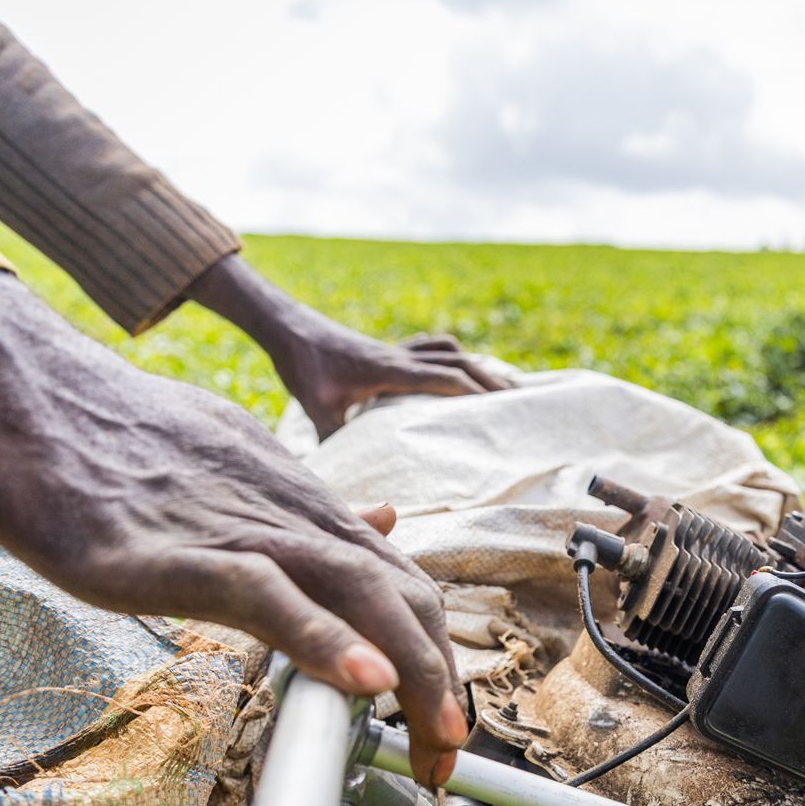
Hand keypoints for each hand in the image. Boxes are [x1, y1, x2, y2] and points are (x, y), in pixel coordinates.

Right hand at [0, 268, 468, 784]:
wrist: (22, 387)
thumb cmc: (119, 437)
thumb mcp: (239, 469)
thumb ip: (310, 509)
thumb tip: (379, 522)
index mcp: (305, 508)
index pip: (401, 585)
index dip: (436, 656)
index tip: (441, 723)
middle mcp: (293, 516)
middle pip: (404, 596)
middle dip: (440, 683)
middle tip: (448, 756)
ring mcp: (240, 530)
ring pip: (361, 593)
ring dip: (415, 674)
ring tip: (440, 740)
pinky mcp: (174, 552)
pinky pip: (268, 594)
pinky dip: (326, 639)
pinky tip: (366, 681)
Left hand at [185, 254, 507, 436]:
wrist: (287, 326)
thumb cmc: (302, 366)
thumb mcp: (316, 409)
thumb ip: (332, 441)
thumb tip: (338, 480)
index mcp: (390, 370)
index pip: (444, 378)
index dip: (474, 391)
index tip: (501, 408)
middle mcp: (399, 356)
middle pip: (457, 362)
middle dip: (489, 380)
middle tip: (517, 400)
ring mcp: (395, 349)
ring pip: (447, 349)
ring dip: (473, 364)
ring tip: (497, 384)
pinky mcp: (387, 348)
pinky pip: (430, 347)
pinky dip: (450, 358)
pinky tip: (455, 371)